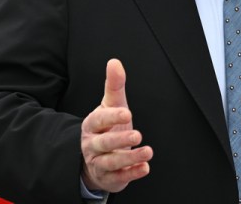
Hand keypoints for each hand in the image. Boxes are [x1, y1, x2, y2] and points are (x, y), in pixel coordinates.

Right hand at [81, 59, 153, 192]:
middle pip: (103, 144)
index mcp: (92, 125)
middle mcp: (92, 145)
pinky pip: (119, 177)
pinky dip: (132, 173)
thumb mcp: (111, 105)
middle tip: (137, 134)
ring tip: (148, 152)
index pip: (99, 120)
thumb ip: (114, 85)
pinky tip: (145, 168)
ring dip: (129, 157)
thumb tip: (114, 62)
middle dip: (119, 140)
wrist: (96, 158)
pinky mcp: (109, 178)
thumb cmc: (107, 127)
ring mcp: (99, 163)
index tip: (127, 113)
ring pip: (111, 162)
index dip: (112, 117)